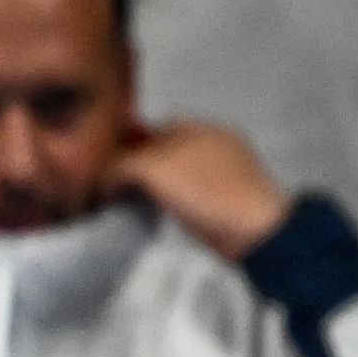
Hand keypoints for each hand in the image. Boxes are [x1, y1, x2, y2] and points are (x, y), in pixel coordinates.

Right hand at [114, 121, 293, 258]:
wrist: (253, 229)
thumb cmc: (206, 192)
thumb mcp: (155, 170)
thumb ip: (124, 165)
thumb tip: (104, 174)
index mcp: (200, 128)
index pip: (154, 127)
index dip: (129, 144)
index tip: (108, 167)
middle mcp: (213, 143)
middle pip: (165, 149)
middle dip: (141, 165)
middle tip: (118, 188)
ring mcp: (223, 171)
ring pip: (177, 172)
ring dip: (156, 185)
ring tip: (136, 203)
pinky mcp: (225, 197)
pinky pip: (190, 191)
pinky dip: (173, 199)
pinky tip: (164, 213)